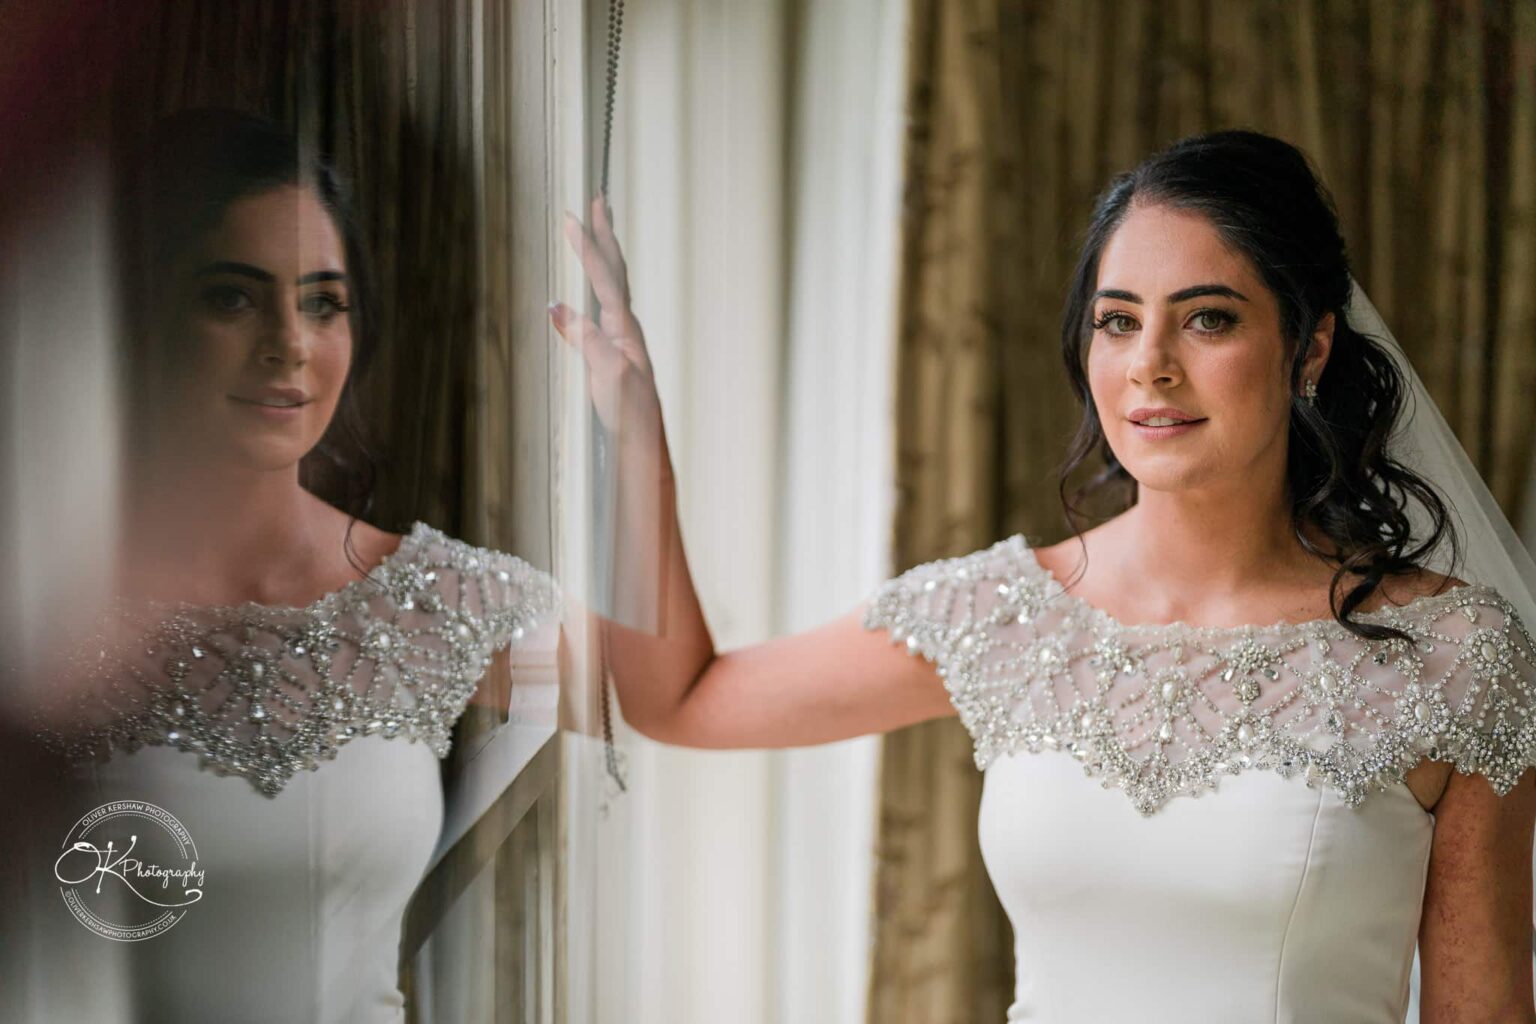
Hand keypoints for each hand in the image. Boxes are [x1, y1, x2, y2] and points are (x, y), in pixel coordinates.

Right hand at [550, 195, 662, 448]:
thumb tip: (555, 307)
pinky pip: (604, 302)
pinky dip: (596, 283)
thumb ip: (584, 339)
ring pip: (612, 283)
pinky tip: (588, 285)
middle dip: (604, 234)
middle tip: (599, 199)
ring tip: (597, 227)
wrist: (643, 440)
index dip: (586, 248)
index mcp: (624, 328)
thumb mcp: (606, 375)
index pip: (604, 278)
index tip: (570, 217)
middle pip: (615, 270)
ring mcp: (621, 336)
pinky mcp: (613, 349)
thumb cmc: (629, 412)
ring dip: (603, 253)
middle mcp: (626, 326)